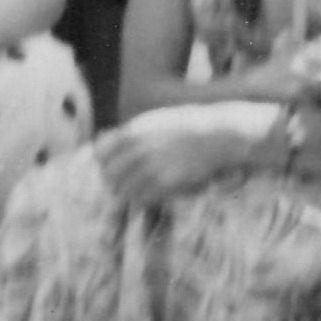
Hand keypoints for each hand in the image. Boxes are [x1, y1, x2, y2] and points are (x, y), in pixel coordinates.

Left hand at [99, 101, 286, 209]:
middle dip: (113, 180)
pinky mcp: (167, 182)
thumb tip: (100, 139)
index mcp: (135, 132)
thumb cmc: (187, 126)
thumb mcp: (155, 120)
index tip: (110, 166)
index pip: (100, 153)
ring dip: (127, 192)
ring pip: (123, 190)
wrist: (219, 135)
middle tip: (122, 183)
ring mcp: (153, 166)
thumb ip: (128, 131)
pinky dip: (142, 200)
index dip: (103, 162)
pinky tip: (150, 195)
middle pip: (109, 174)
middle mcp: (140, 149)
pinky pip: (141, 199)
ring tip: (137, 190)